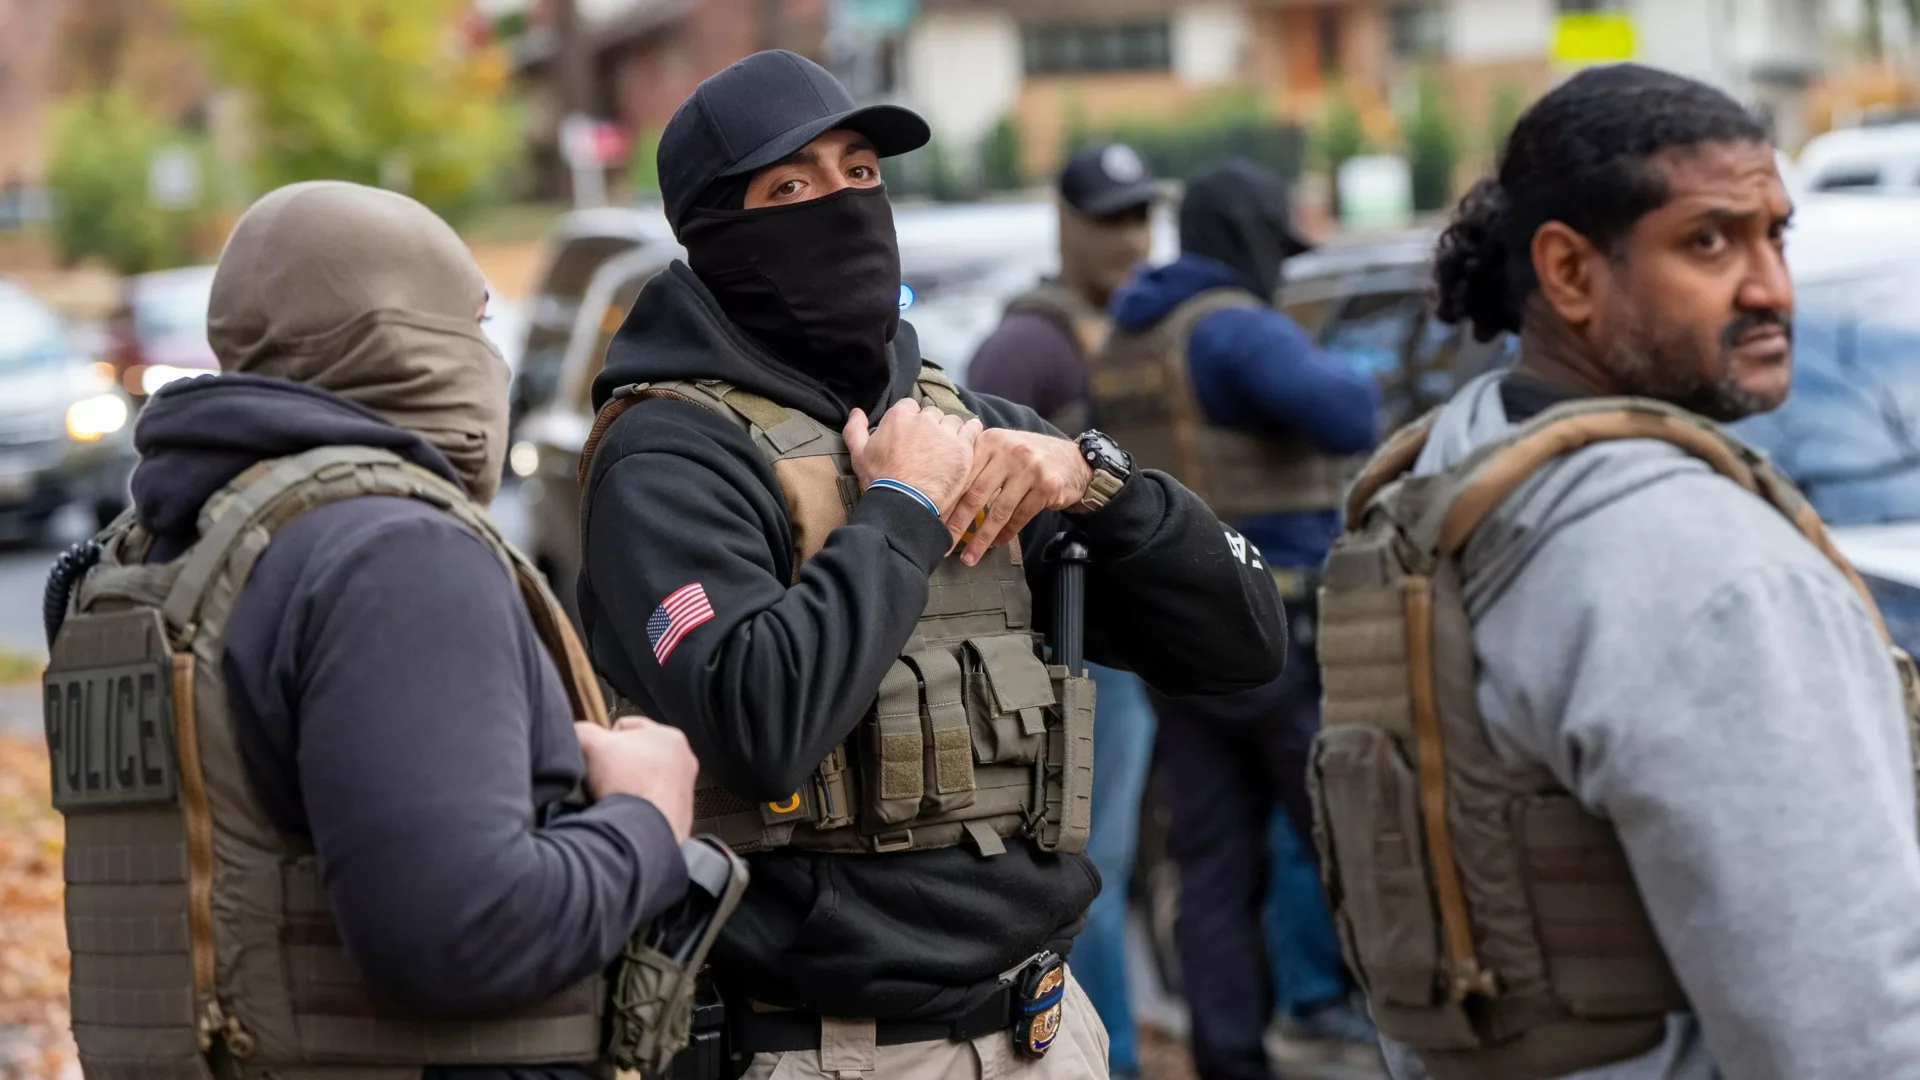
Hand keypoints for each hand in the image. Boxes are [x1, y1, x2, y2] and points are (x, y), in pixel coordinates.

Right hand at [574, 716, 697, 842]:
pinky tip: (626, 812)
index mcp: (669, 737)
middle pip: (638, 755)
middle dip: (619, 764)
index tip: (598, 755)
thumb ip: (583, 730)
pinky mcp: (680, 816)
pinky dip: (638, 807)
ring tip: (612, 797)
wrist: (641, 830)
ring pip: (645, 780)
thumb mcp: (591, 743)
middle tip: (602, 776)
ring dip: (628, 786)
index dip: (605, 739)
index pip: (627, 727)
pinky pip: (651, 805)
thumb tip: (578, 734)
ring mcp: (685, 790)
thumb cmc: (624, 782)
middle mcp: (684, 762)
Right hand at [844, 399, 983, 528]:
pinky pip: (972, 429)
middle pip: (932, 413)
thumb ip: (855, 429)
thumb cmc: (880, 480)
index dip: (912, 420)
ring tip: (948, 447)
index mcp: (899, 417)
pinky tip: (970, 435)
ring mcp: (945, 433)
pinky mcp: (962, 448)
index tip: (912, 434)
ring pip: (952, 421)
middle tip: (930, 445)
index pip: (910, 406)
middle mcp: (924, 420)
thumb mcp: (859, 454)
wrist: (905, 503)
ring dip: (951, 430)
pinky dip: (972, 430)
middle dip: (931, 426)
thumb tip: (856, 412)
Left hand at [942, 430, 1094, 565]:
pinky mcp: (1047, 486)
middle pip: (976, 495)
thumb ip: (977, 463)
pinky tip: (996, 544)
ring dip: (982, 538)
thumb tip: (944, 496)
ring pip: (998, 510)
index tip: (933, 522)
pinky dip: (1006, 533)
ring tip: (971, 556)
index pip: (962, 476)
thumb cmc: (1028, 460)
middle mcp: (1009, 451)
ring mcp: (1030, 468)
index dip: (947, 502)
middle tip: (945, 544)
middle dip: (959, 524)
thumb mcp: (1001, 450)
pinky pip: (1020, 516)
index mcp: (990, 441)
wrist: (1073, 461)